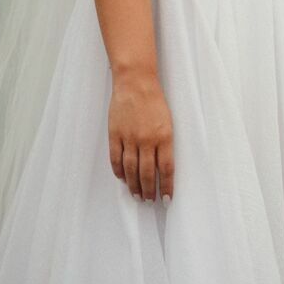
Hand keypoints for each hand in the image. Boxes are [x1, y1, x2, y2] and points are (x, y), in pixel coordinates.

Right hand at [108, 69, 173, 200]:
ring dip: (134, 185)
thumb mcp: (168, 121)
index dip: (167, 186)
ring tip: (137, 196)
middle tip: (149, 201)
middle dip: (149, 190)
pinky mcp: (115, 134)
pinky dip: (118, 171)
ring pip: (131, 169)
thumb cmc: (155, 100)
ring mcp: (129, 138)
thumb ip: (165, 143)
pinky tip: (122, 179)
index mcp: (165, 136)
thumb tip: (163, 166)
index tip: (167, 198)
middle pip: (148, 173)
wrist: (135, 83)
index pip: (167, 168)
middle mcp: (147, 140)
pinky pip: (116, 158)